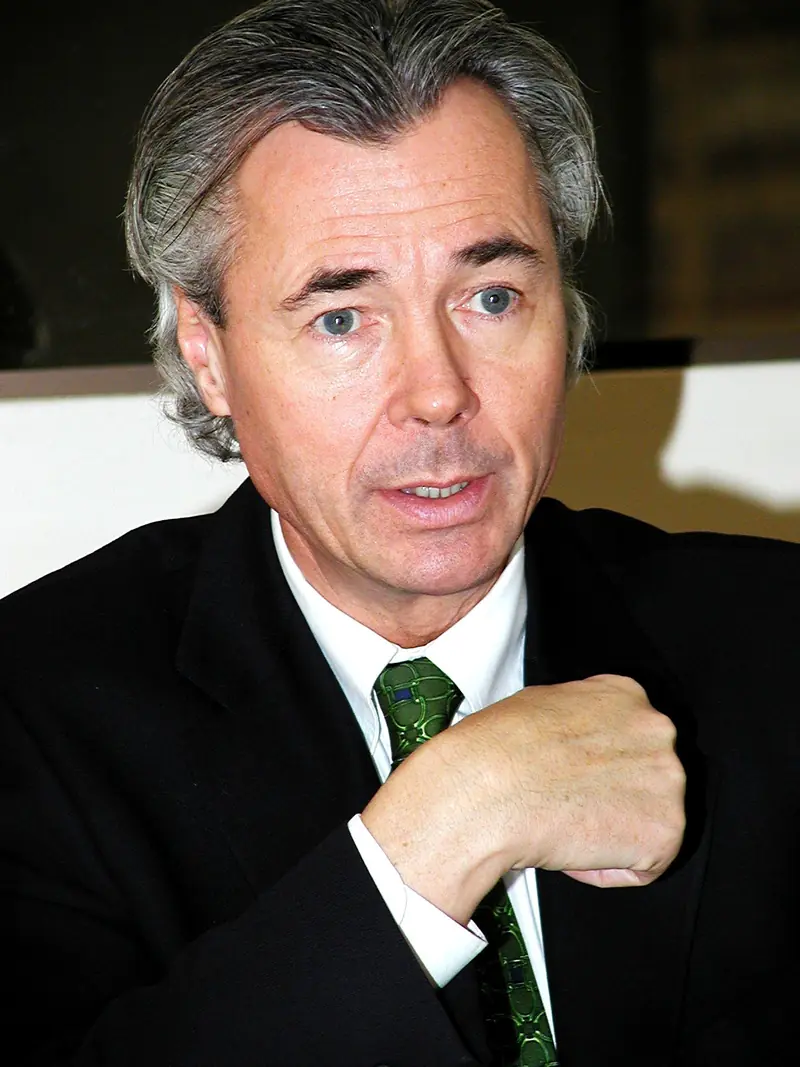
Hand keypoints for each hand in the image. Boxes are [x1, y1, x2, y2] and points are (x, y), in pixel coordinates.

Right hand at [362, 675, 684, 922]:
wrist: (487, 792)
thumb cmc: (498, 749)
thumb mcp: (540, 703)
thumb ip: (577, 719)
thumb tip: (574, 739)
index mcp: (625, 695)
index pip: (630, 736)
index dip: (601, 766)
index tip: (577, 780)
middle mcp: (657, 731)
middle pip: (646, 775)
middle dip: (612, 796)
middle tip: (569, 805)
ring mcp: (668, 781)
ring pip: (648, 819)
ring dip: (611, 832)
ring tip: (565, 825)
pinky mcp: (666, 831)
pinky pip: (644, 865)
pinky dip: (607, 868)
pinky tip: (572, 848)